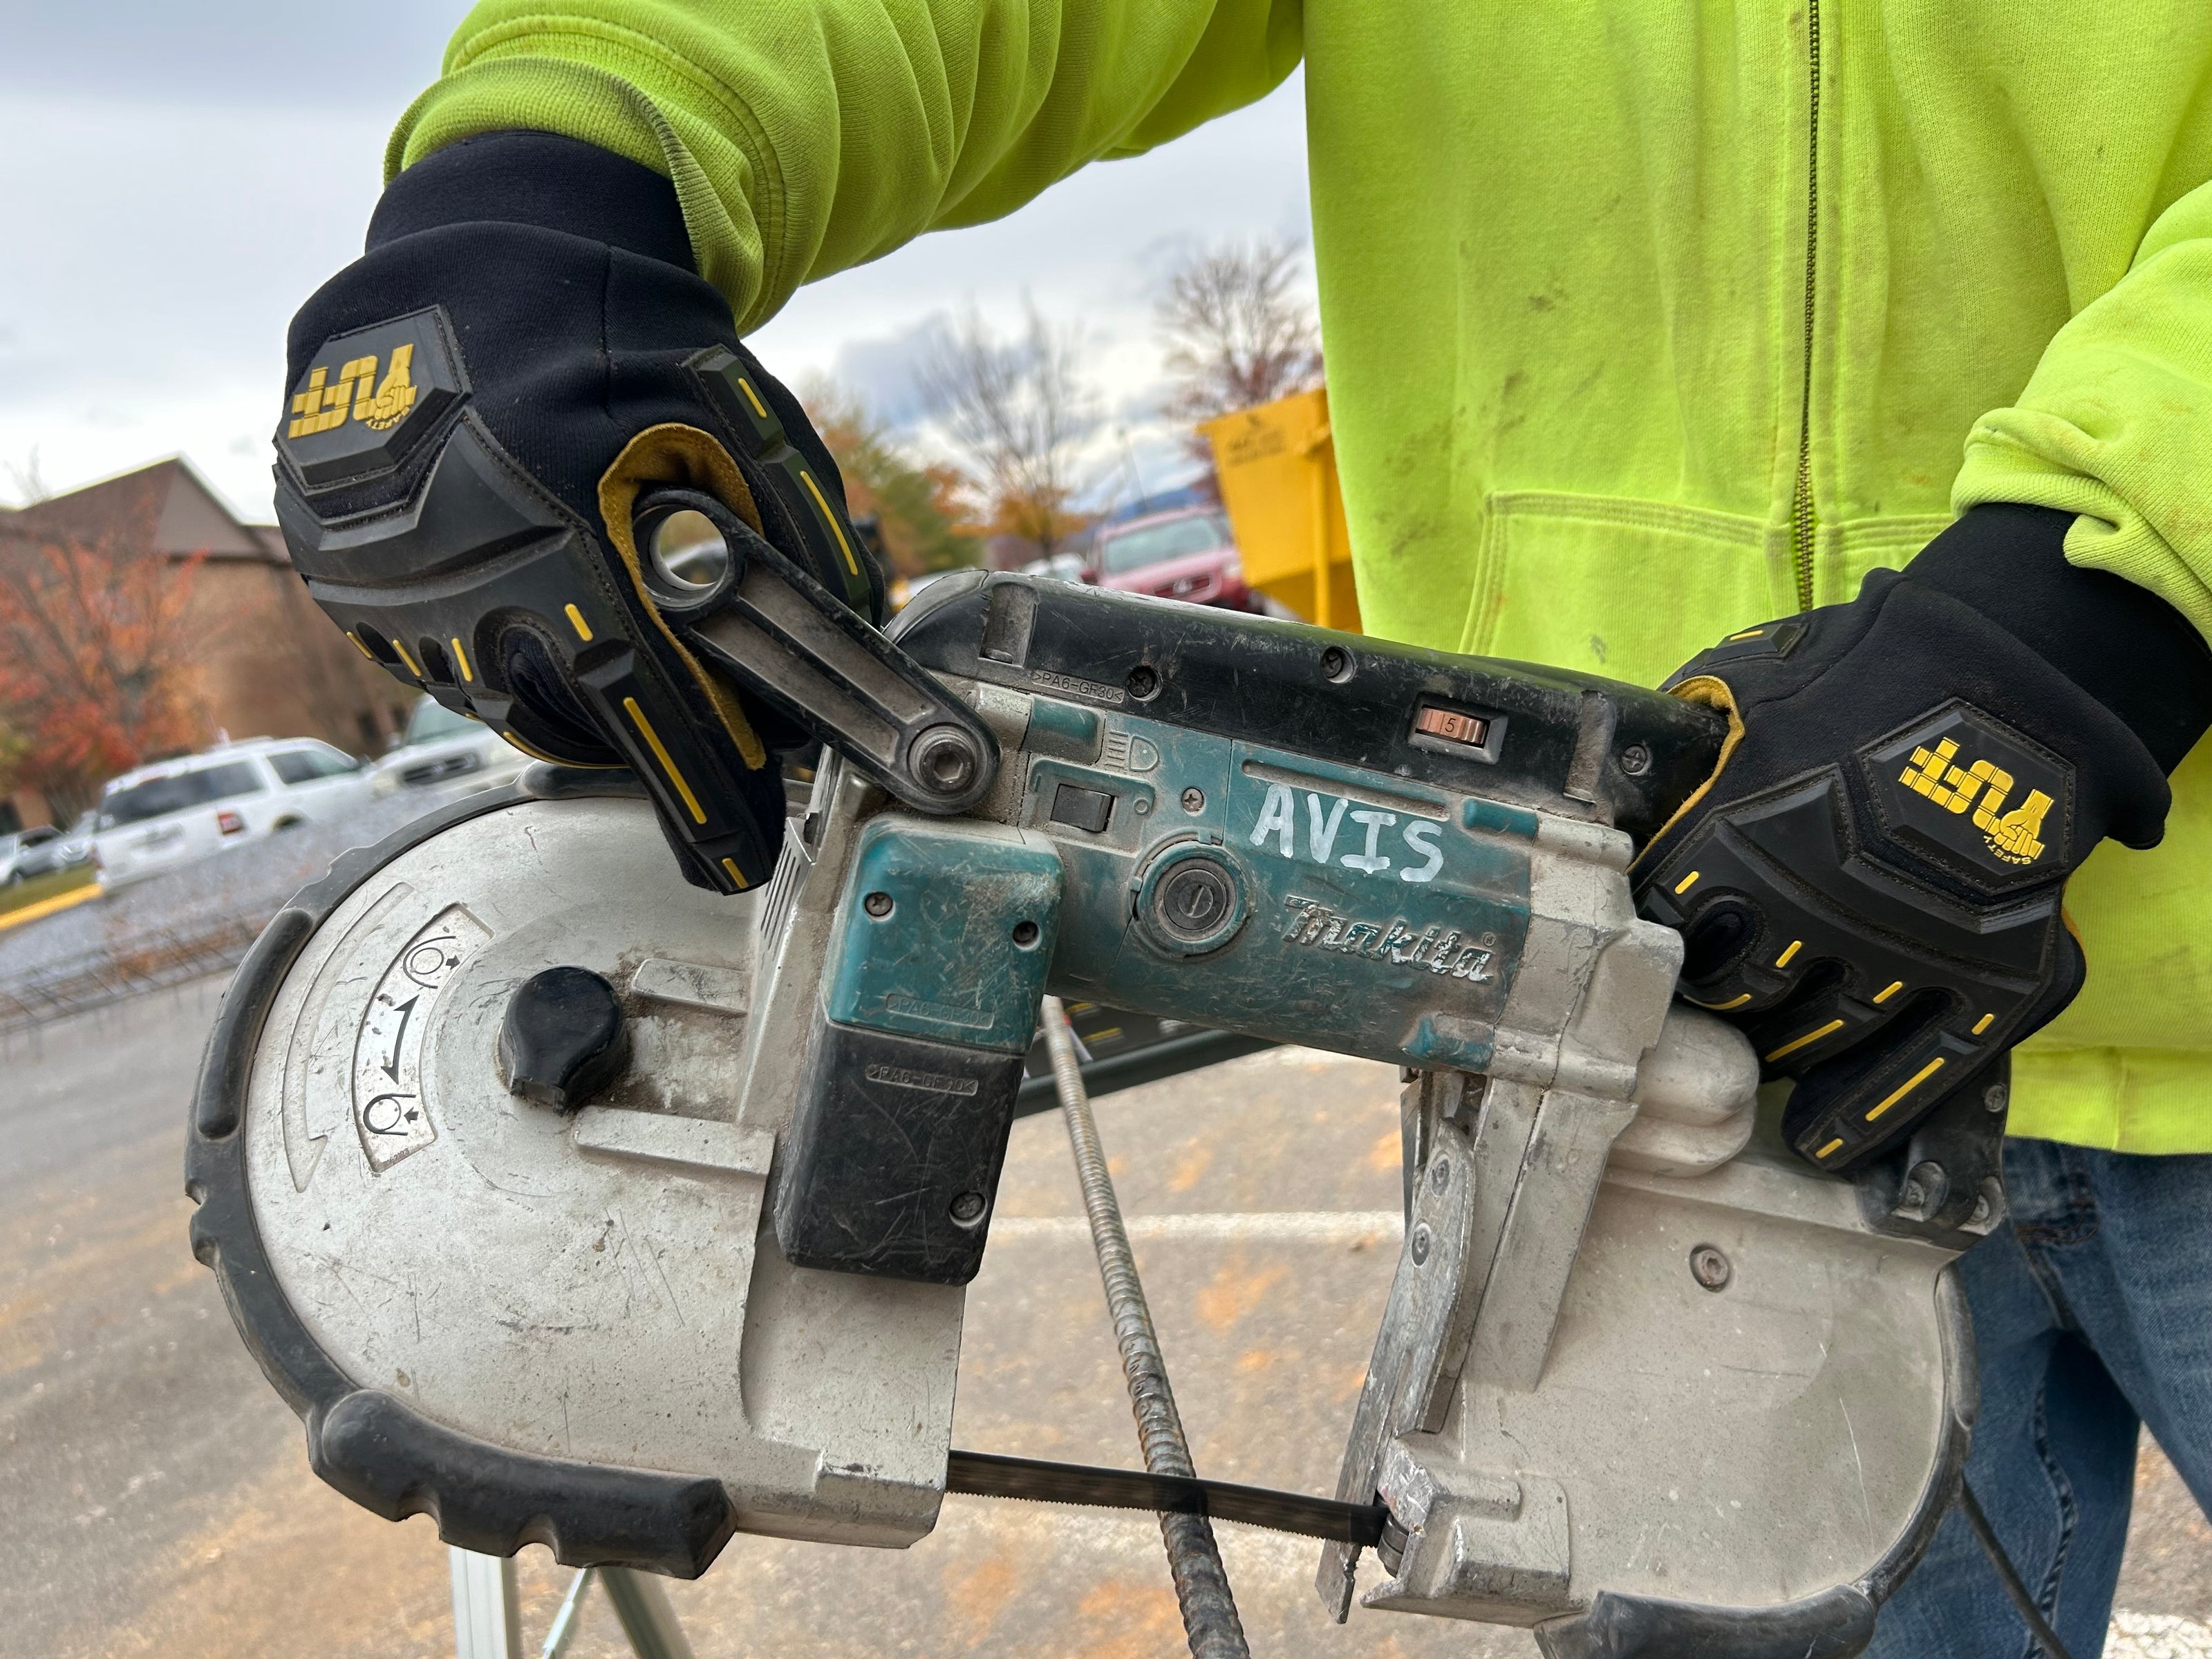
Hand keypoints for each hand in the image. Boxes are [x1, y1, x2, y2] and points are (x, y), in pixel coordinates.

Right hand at [274, 132, 880, 892]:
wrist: (474, 260)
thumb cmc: (626, 340)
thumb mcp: (739, 429)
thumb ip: (790, 552)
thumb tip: (835, 672)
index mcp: (568, 521)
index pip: (653, 703)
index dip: (706, 791)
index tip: (742, 853)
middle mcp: (465, 564)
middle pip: (589, 720)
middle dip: (660, 737)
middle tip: (710, 733)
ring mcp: (394, 582)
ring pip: (520, 708)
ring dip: (591, 704)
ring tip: (627, 639)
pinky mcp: (353, 585)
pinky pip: (458, 670)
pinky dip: (521, 665)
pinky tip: (550, 609)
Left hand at [1633, 505, 2211, 1169]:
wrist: (2015, 675)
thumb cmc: (1868, 671)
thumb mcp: (1749, 689)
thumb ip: (1688, 750)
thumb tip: (1631, 783)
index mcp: (1737, 841)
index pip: (1664, 927)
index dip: (1660, 941)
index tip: (1662, 950)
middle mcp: (1809, 910)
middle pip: (1733, 994)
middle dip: (1722, 998)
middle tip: (1725, 997)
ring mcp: (1902, 952)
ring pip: (1810, 1039)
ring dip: (1781, 1048)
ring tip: (1772, 1048)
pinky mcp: (1986, 977)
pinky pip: (1916, 1075)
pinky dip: (1863, 1117)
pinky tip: (1823, 1142)